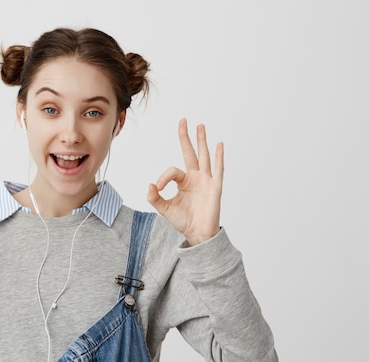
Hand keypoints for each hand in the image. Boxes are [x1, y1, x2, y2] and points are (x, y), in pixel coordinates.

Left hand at [147, 118, 223, 245]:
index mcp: (183, 181)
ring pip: (204, 156)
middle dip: (186, 137)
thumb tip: (150, 185)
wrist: (197, 233)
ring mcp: (206, 180)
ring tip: (200, 126)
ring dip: (202, 141)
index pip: (172, 171)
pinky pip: (218, 169)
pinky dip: (219, 157)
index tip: (157, 187)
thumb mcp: (164, 209)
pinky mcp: (215, 187)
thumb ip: (154, 197)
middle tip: (183, 120)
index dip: (163, 177)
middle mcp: (195, 177)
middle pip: (190, 152)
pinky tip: (218, 144)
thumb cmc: (183, 220)